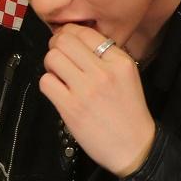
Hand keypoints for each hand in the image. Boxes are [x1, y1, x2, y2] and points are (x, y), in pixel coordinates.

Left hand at [39, 24, 156, 177]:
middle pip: (65, 40)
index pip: (86, 32)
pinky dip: (48, 84)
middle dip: (56, 45)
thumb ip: (107, 57)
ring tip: (59, 75)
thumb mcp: (128, 76)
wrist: (134, 147)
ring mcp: (86, 89)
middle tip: (59, 56)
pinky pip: (46, 82)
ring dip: (50, 65)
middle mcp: (103, 71)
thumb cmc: (129, 113)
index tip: (67, 42)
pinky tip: (58, 91)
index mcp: (120, 62)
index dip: (70, 33)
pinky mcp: (71, 107)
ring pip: (52, 58)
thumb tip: (75, 40)